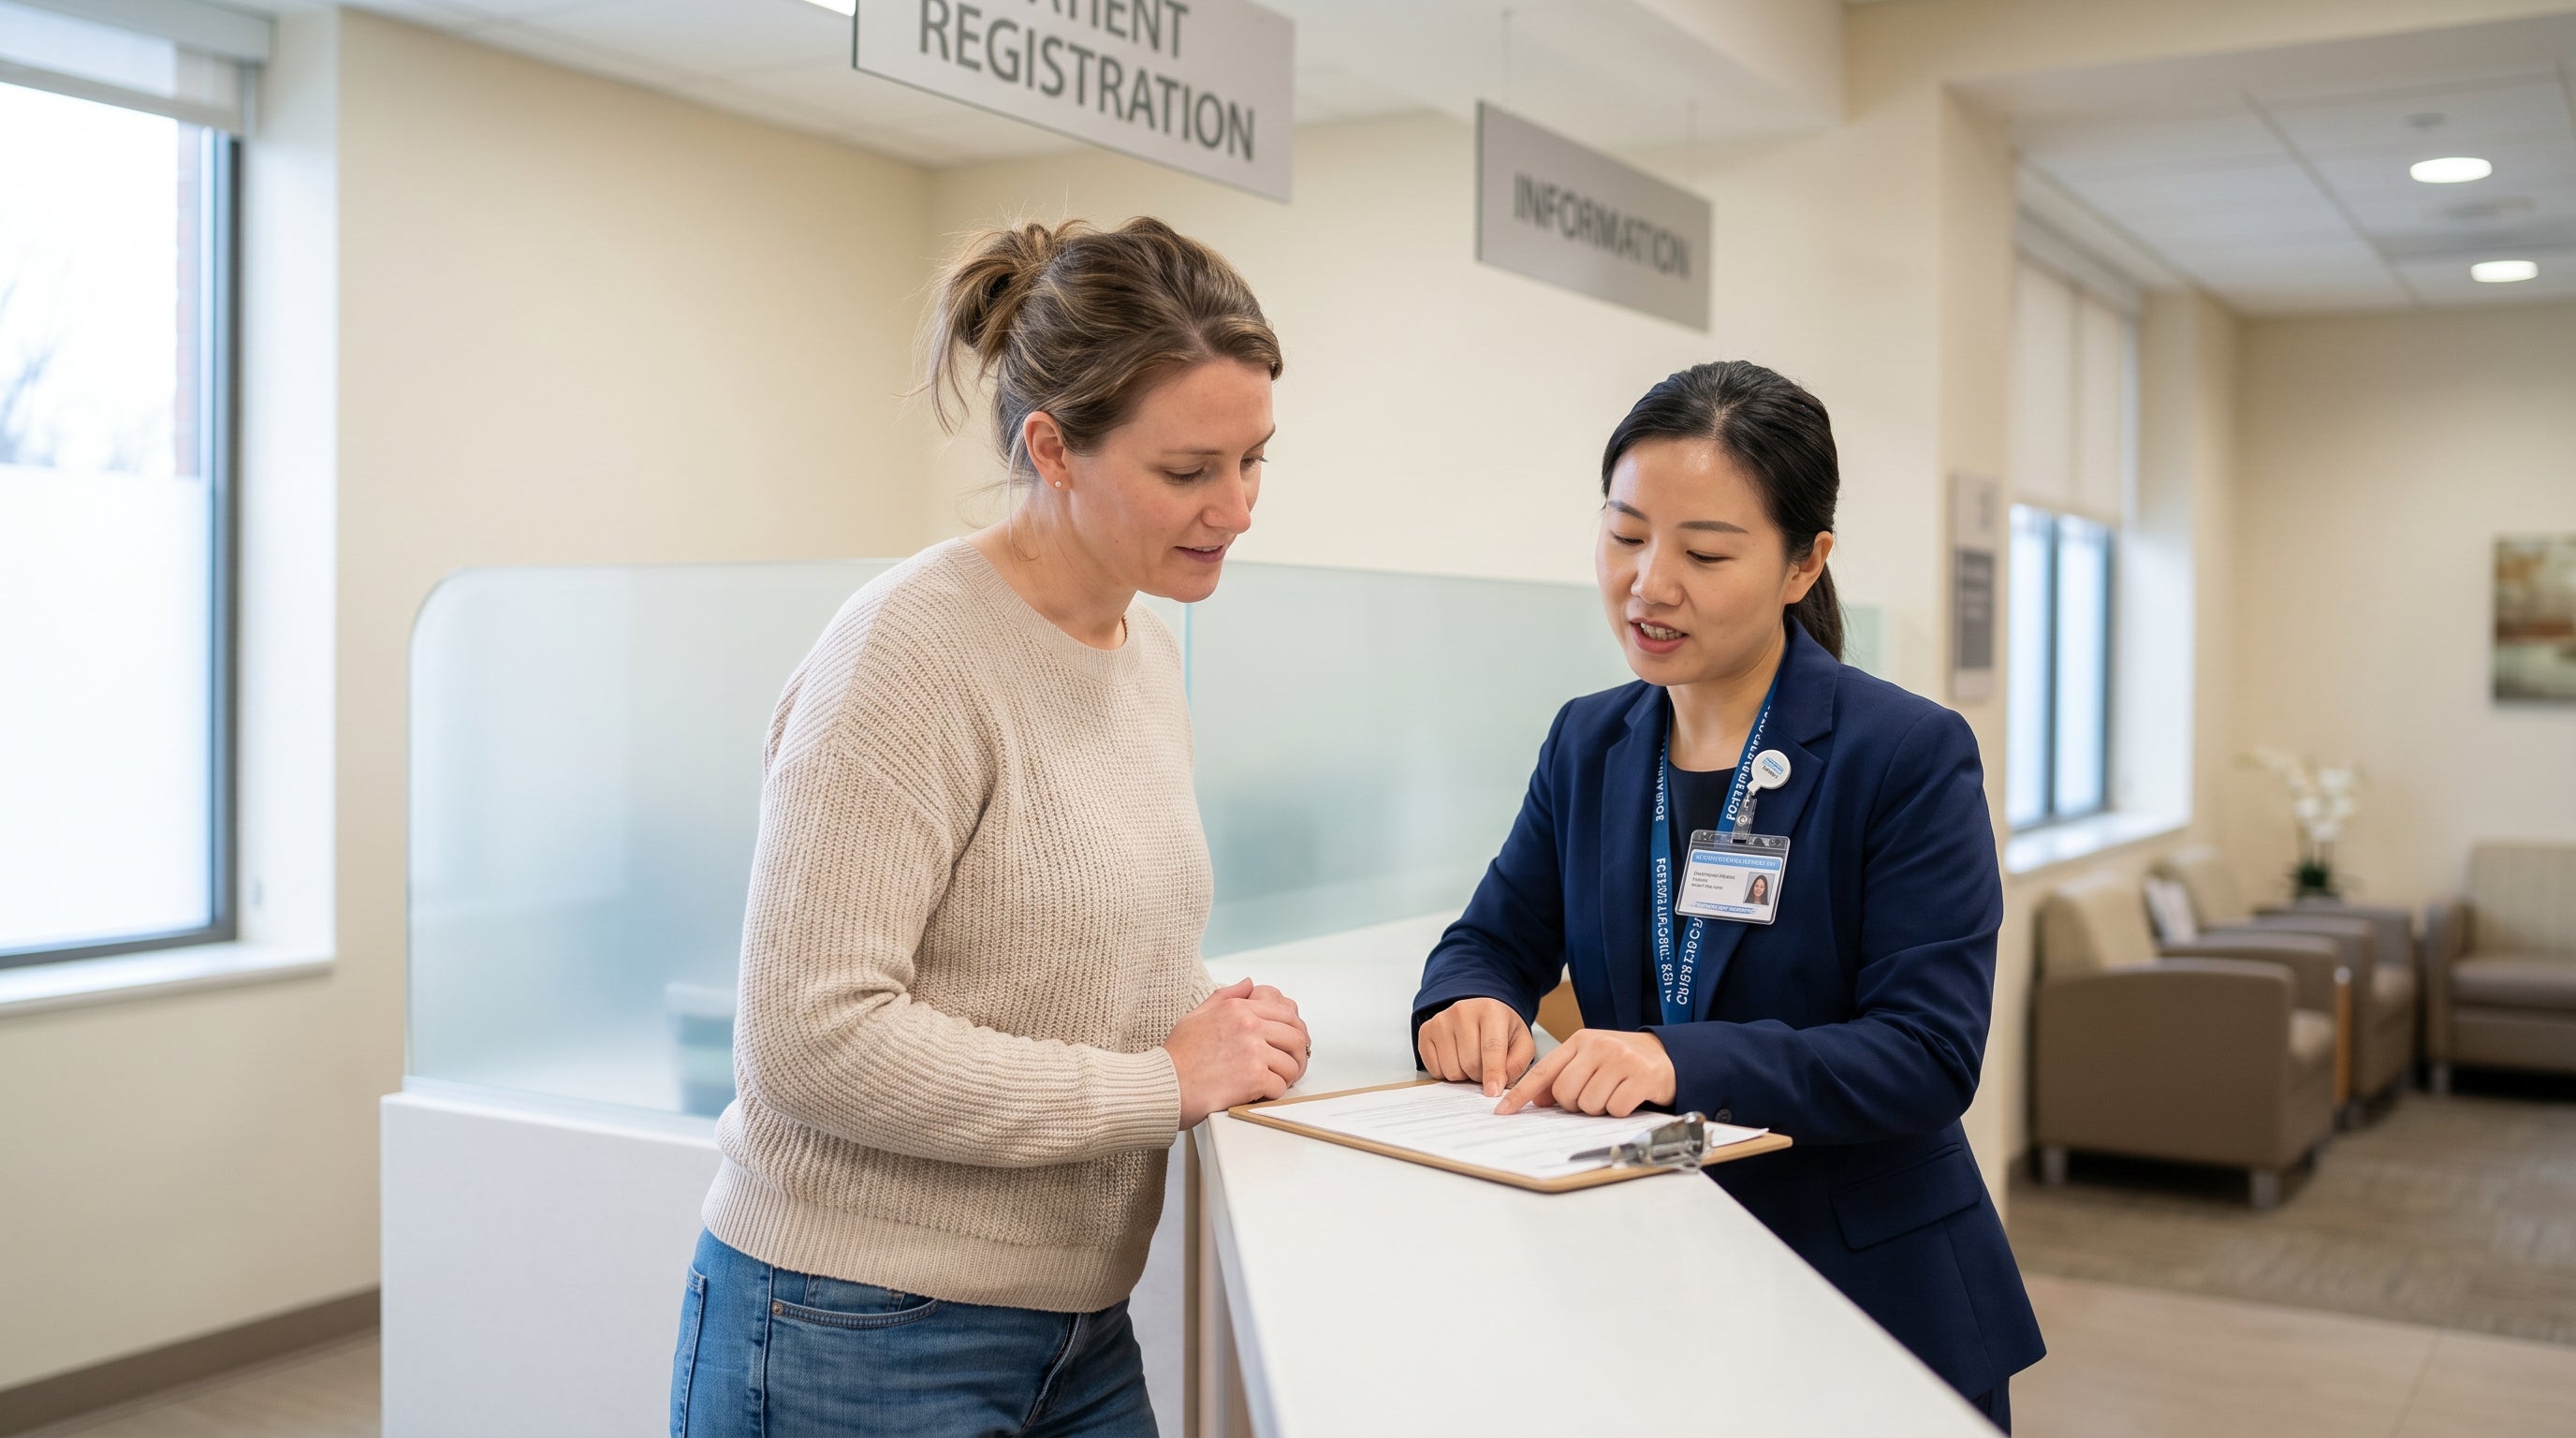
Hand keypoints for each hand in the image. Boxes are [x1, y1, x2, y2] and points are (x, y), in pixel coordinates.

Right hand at [1164, 978, 1310, 1127]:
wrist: (1164, 1085)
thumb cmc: (1178, 1056)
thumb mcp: (1197, 1015)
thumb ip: (1225, 997)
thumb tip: (1248, 983)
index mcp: (1237, 1008)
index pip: (1285, 1012)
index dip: (1294, 1029)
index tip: (1290, 1043)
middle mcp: (1248, 1025)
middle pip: (1295, 1036)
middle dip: (1298, 1054)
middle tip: (1291, 1065)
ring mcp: (1253, 1051)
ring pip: (1291, 1063)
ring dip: (1287, 1076)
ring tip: (1276, 1081)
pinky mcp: (1253, 1077)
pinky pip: (1280, 1086)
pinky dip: (1274, 1093)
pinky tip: (1261, 1093)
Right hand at [1415, 997, 1535, 1097]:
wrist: (1478, 1012)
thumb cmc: (1500, 1029)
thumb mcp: (1521, 1042)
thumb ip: (1517, 1063)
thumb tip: (1501, 1081)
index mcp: (1491, 1011)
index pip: (1491, 1047)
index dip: (1493, 1073)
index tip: (1493, 1092)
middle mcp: (1462, 1011)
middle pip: (1470, 1063)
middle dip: (1480, 1076)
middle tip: (1485, 1069)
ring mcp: (1441, 1021)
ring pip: (1451, 1069)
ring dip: (1463, 1075)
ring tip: (1470, 1062)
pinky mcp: (1425, 1032)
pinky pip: (1434, 1069)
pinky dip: (1446, 1072)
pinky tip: (1455, 1059)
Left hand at [1495, 1029, 1673, 1116]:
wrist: (1668, 1054)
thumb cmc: (1623, 1060)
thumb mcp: (1591, 1059)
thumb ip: (1564, 1075)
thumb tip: (1538, 1100)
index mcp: (1581, 1040)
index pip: (1543, 1070)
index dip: (1521, 1093)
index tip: (1503, 1111)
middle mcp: (1598, 1046)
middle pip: (1565, 1093)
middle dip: (1576, 1104)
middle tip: (1594, 1095)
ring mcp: (1621, 1060)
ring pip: (1590, 1104)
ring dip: (1600, 1108)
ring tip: (1613, 1093)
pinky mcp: (1642, 1077)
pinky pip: (1615, 1109)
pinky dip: (1620, 1111)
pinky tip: (1629, 1097)